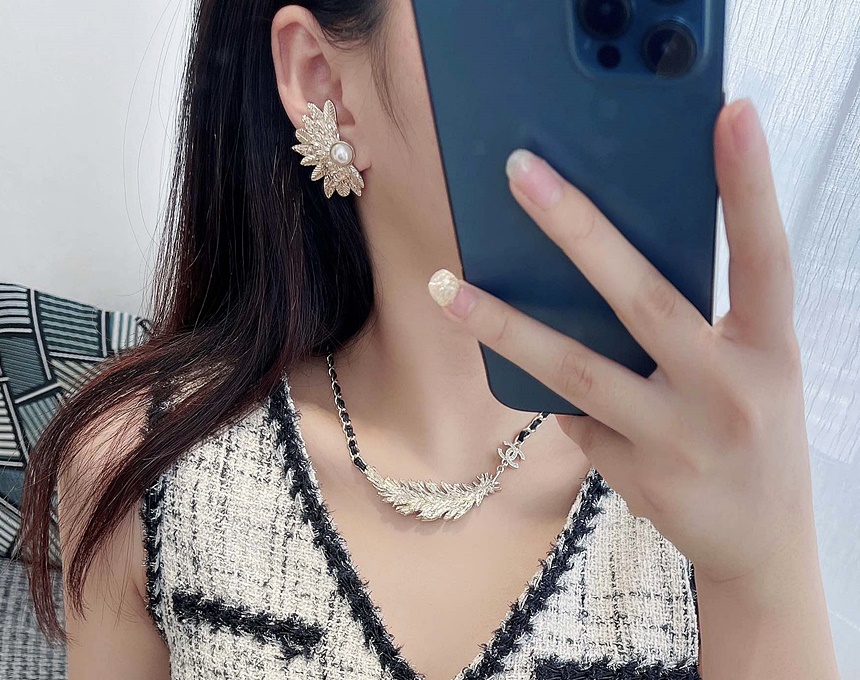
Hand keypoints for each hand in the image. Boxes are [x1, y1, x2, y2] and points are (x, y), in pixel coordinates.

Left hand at [426, 98, 810, 585]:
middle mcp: (726, 390)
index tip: (729, 114)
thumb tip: (601, 268)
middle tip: (520, 172)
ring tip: (447, 287)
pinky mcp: (633, 473)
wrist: (762, 545)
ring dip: (504, 326)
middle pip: (641, 298)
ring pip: (575, 369)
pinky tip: (537, 375)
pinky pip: (574, 415)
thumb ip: (700, 323)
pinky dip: (551, 390)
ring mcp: (675, 437)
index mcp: (767, 349)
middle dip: (577, 229)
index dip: (751, 186)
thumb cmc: (754, 432)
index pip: (764, 255)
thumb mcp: (752, 370)